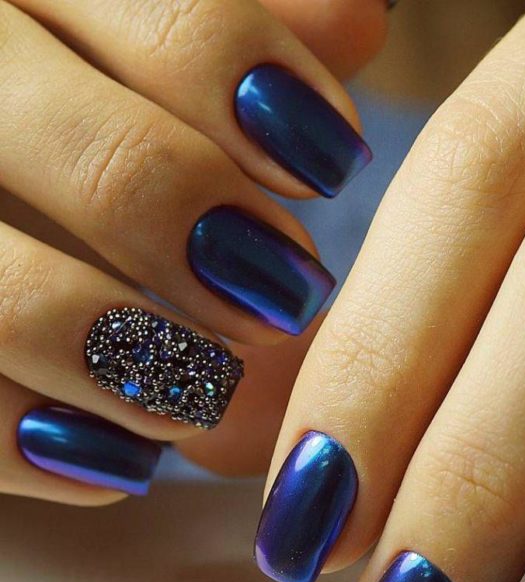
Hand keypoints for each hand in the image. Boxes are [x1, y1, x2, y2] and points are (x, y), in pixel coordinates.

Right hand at [0, 0, 388, 503]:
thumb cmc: (59, 123)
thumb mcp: (119, 49)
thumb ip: (217, 36)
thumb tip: (356, 20)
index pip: (180, 22)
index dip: (274, 104)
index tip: (333, 163)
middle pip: (119, 169)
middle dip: (226, 252)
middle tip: (286, 297)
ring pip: (12, 298)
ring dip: (140, 363)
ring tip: (202, 394)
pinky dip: (41, 448)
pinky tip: (118, 460)